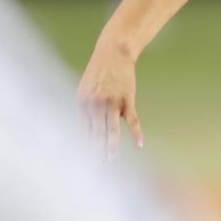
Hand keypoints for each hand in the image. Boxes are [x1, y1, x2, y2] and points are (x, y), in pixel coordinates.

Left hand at [77, 40, 143, 157]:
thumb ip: (85, 109)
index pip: (81, 131)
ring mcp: (112, 102)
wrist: (114, 52)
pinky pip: (132, 120)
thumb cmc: (99, 72)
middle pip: (94, 134)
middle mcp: (95, 104)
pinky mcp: (127, 99)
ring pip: (111, 130)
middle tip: (93, 168)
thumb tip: (86, 131)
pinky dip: (137, 133)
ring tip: (109, 160)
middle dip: (94, 152)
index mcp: (82, 103)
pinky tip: (140, 144)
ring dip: (110, 147)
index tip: (82, 161)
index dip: (82, 147)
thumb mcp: (85, 89)